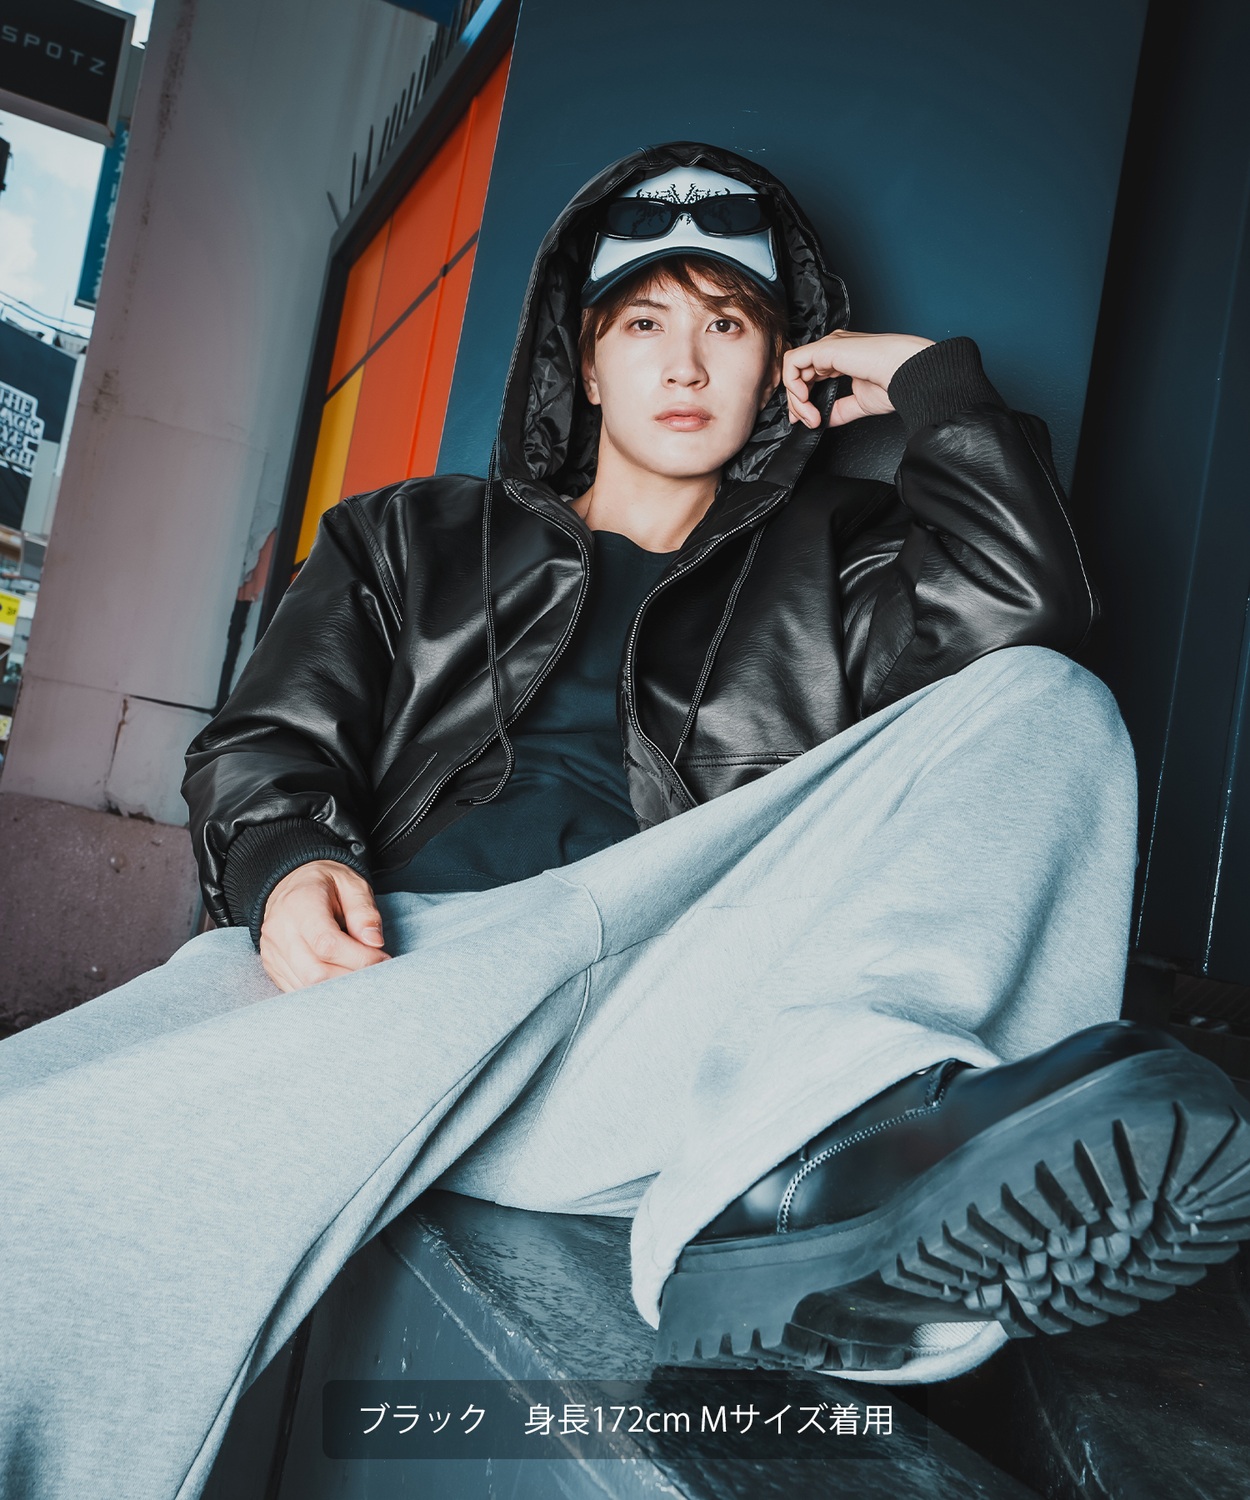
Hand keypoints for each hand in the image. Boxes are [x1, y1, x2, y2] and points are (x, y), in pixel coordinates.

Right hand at [259, 859, 391, 991]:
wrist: (292, 883)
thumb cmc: (325, 883)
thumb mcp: (351, 883)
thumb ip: (364, 911)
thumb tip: (374, 943)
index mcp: (300, 904)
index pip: (327, 944)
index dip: (360, 958)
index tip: (382, 958)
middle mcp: (280, 930)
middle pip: (316, 971)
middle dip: (352, 977)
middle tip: (376, 970)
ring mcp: (272, 951)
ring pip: (307, 987)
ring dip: (339, 987)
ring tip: (359, 973)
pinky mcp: (272, 966)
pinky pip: (298, 990)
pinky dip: (324, 990)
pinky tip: (341, 977)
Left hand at [783, 330, 934, 428]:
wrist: (907, 373)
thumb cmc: (895, 382)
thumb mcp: (860, 402)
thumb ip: (838, 410)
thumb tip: (822, 421)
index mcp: (843, 357)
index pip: (811, 375)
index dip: (803, 399)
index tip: (809, 421)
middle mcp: (833, 348)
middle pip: (799, 373)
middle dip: (798, 403)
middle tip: (808, 422)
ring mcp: (828, 346)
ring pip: (793, 369)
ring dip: (797, 399)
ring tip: (811, 417)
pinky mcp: (824, 348)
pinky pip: (793, 363)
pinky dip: (793, 385)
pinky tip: (806, 400)